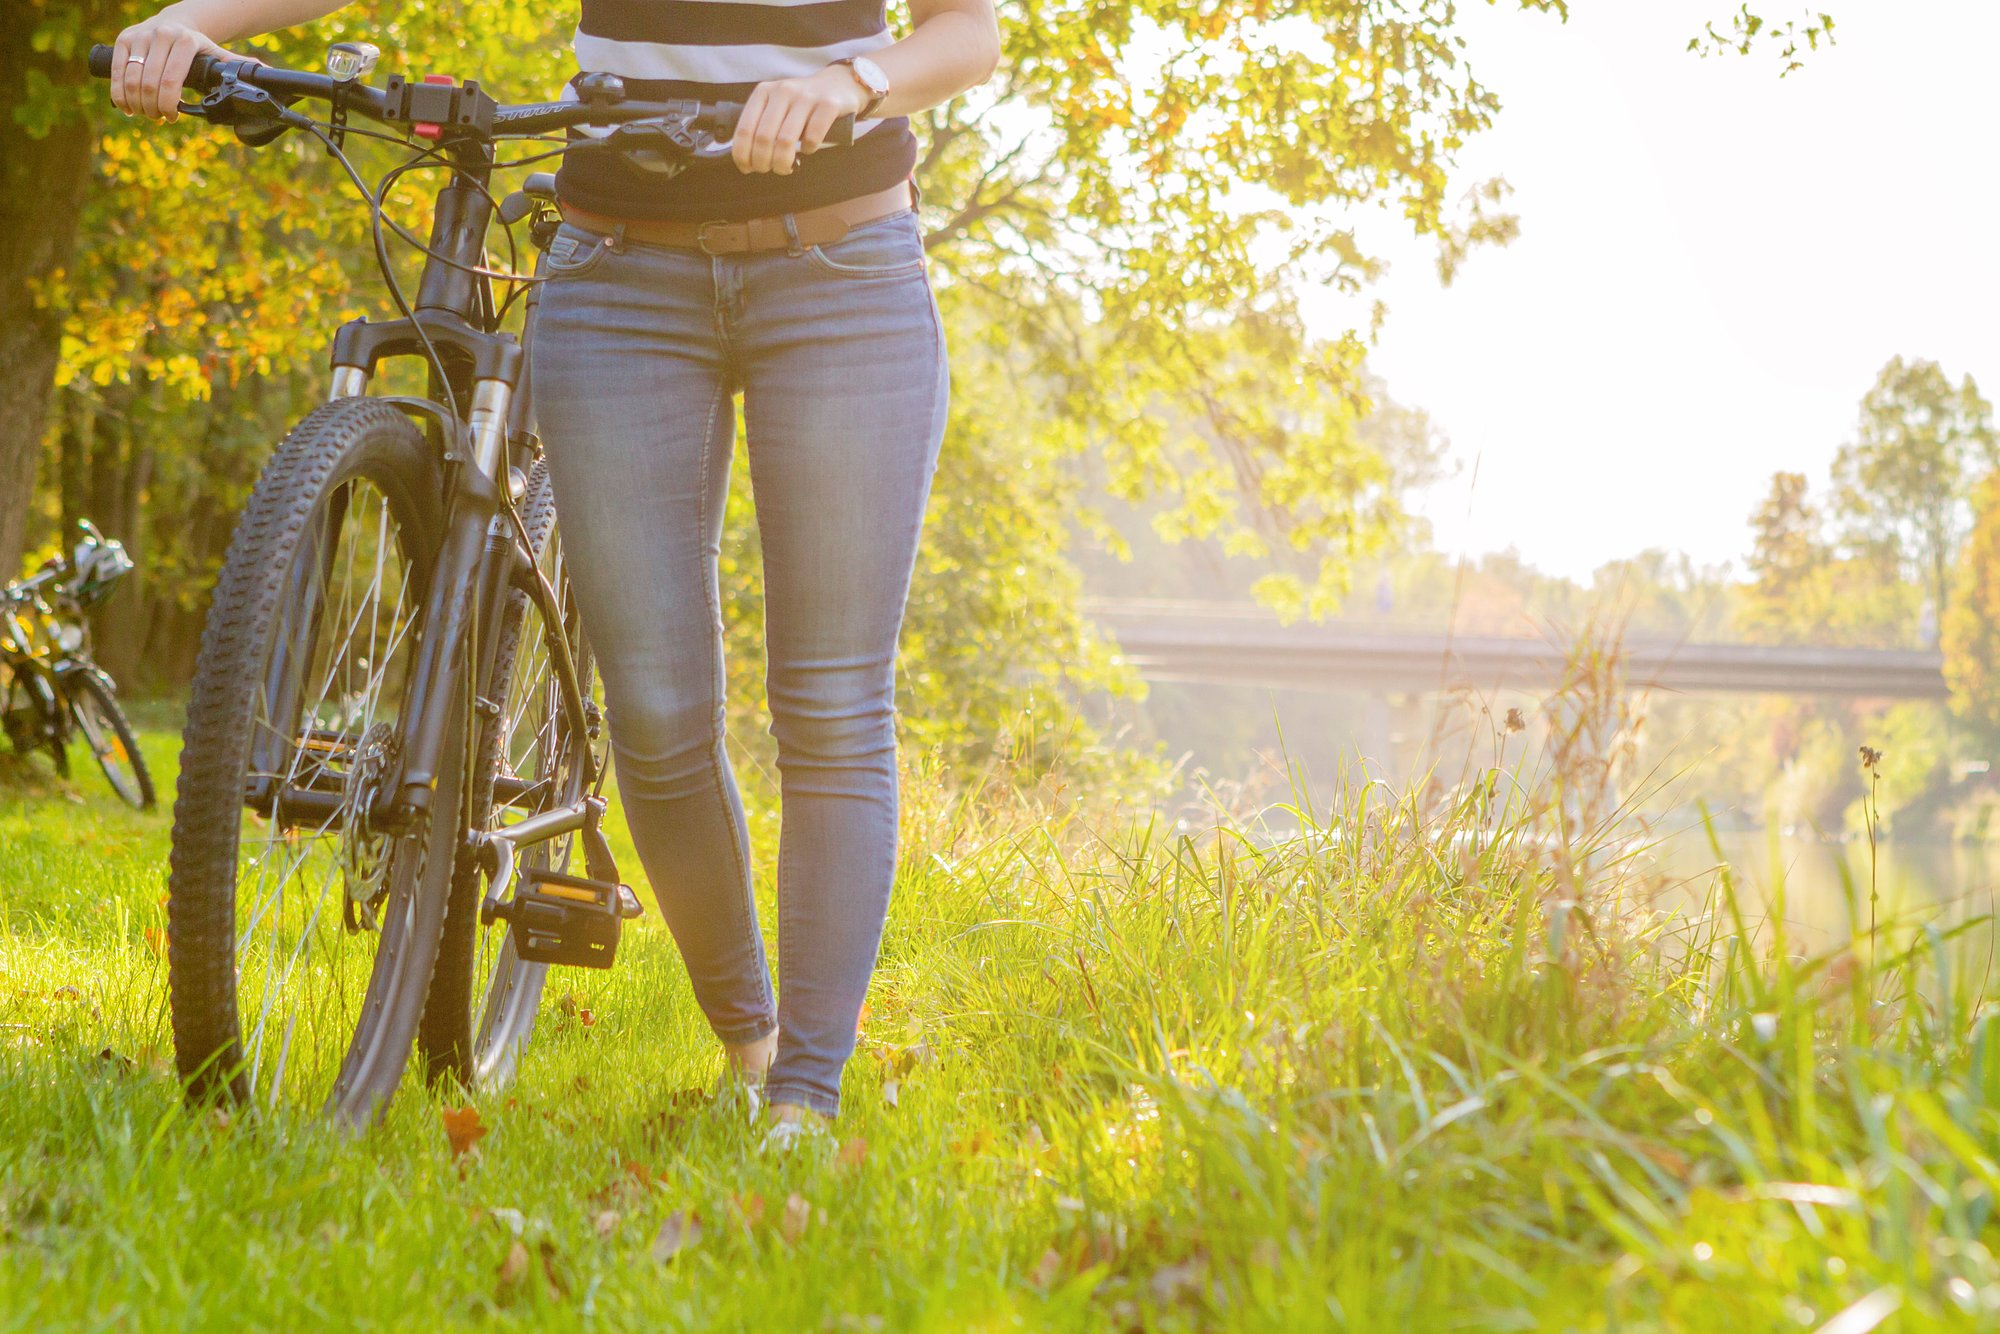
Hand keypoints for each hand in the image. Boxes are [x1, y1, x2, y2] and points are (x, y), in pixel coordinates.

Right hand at [109, 10, 249, 121]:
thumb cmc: (197, 47)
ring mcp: (139, 36)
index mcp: (184, 41)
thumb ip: (237, 68)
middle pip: (149, 84)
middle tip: (160, 118)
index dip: (170, 105)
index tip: (174, 117)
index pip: (172, 81)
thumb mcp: (217, 55)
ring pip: (131, 80)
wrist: (173, 22)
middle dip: (153, 108)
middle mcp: (160, 35)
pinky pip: (116, 72)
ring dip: (137, 105)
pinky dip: (119, 94)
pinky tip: (127, 107)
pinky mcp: (123, 39)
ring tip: (146, 114)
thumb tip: (270, 79)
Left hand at [731, 66, 868, 175]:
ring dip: (783, 162)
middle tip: (768, 170)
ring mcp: (806, 97)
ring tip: (786, 168)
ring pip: (786, 140)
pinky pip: (813, 136)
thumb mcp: (776, 107)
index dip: (742, 154)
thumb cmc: (802, 105)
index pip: (744, 129)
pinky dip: (808, 149)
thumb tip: (748, 161)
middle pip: (764, 138)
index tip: (747, 168)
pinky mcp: (828, 105)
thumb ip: (762, 126)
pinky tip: (808, 150)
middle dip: (762, 162)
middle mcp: (783, 91)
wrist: (838, 85)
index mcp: (764, 92)